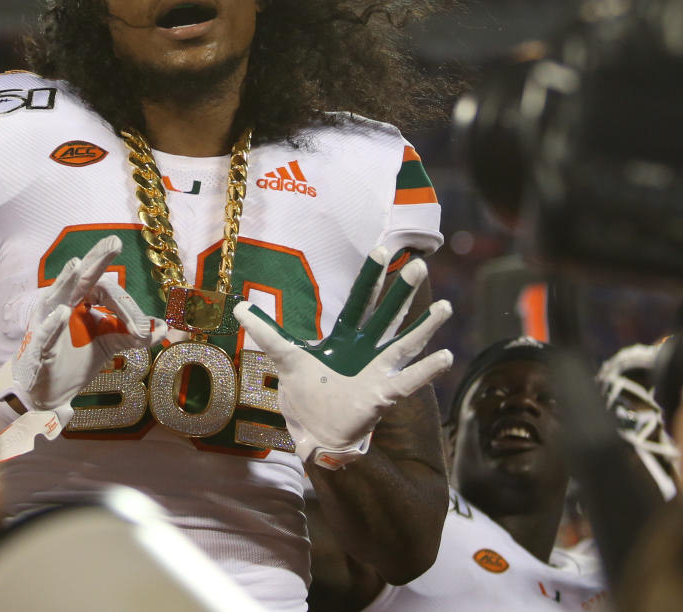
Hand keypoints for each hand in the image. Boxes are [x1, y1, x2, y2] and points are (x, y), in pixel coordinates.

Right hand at [0, 235, 165, 457]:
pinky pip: (45, 336)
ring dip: (67, 281)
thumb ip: (133, 334)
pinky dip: (53, 326)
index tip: (143, 331)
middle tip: (114, 242)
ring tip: (79, 266)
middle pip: (82, 279)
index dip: (128, 308)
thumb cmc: (75, 360)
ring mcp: (46, 324)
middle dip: (97, 259)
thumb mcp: (109, 344)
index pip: (107, 290)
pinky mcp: (37, 349)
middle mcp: (62, 304)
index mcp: (80, 299)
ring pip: (58, 298)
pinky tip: (63, 314)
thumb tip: (163, 327)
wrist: (48, 392)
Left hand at [234, 248, 452, 469]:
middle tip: (419, 265)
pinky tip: (446, 356)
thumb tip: (236, 307)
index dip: (369, 278)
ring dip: (425, 326)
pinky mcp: (383, 394)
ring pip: (405, 343)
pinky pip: (409, 380)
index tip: (383, 250)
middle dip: (401, 292)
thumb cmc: (306, 395)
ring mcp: (378, 371)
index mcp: (344, 339)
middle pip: (386, 315)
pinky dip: (427, 370)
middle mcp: (366, 350)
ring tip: (445, 307)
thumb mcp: (285, 360)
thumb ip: (266, 333)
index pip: (358, 302)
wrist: (315, 433)